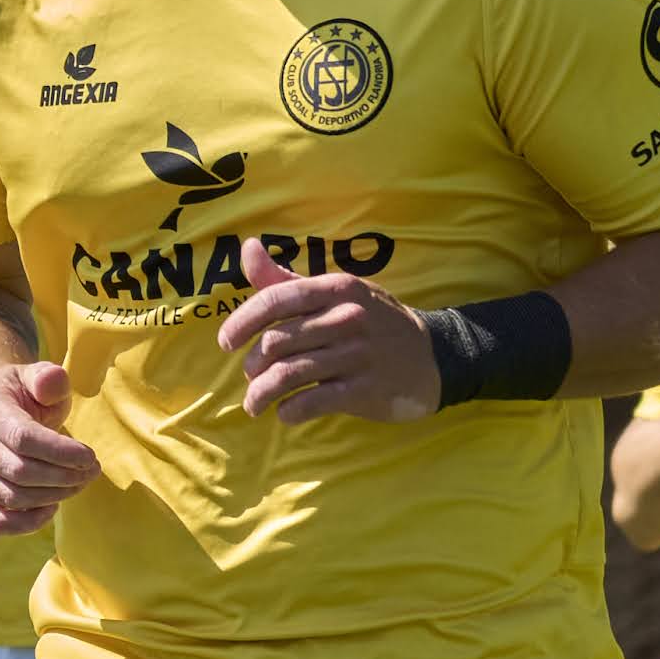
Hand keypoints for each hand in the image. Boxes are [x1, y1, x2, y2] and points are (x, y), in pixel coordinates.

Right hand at [0, 359, 98, 532]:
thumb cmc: (20, 395)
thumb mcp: (36, 377)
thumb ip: (48, 378)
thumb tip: (52, 385)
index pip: (22, 438)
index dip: (62, 453)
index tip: (90, 457)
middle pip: (20, 472)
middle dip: (65, 477)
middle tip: (92, 471)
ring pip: (12, 498)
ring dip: (54, 497)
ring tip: (77, 483)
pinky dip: (28, 523)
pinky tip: (51, 506)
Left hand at [219, 237, 437, 420]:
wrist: (434, 356)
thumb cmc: (371, 321)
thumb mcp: (334, 292)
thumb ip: (285, 278)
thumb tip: (247, 246)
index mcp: (336, 289)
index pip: (275, 300)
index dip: (241, 321)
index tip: (225, 342)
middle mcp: (347, 318)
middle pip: (277, 342)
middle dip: (253, 364)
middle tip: (252, 375)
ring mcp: (358, 355)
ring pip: (289, 375)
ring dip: (261, 393)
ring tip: (255, 402)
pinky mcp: (366, 389)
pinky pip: (313, 402)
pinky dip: (289, 411)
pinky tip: (285, 412)